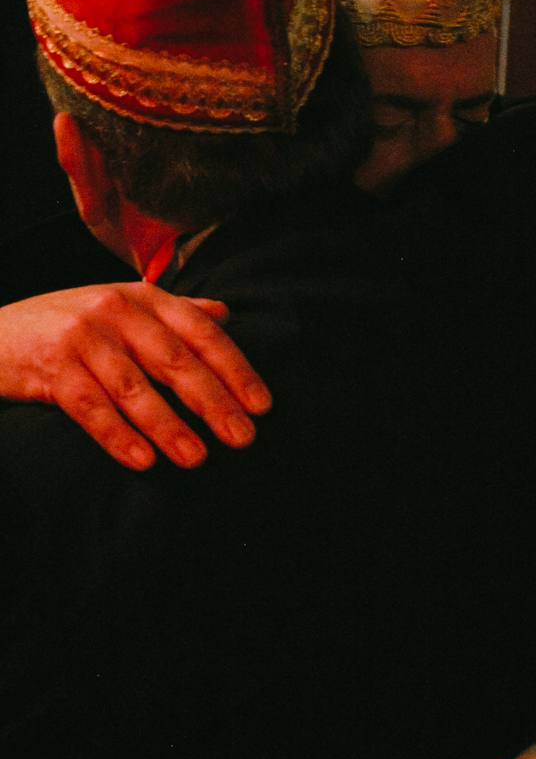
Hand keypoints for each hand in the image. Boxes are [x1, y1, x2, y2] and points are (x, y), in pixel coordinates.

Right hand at [0, 283, 270, 469]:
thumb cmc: (67, 325)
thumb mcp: (121, 308)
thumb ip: (173, 313)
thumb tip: (225, 314)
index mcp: (143, 297)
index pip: (201, 332)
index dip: (235, 368)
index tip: (262, 405)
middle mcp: (116, 310)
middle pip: (175, 360)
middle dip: (213, 401)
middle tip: (244, 437)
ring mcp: (82, 337)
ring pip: (134, 387)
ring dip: (169, 425)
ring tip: (197, 458)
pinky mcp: (50, 367)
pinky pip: (89, 407)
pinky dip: (117, 435)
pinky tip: (142, 461)